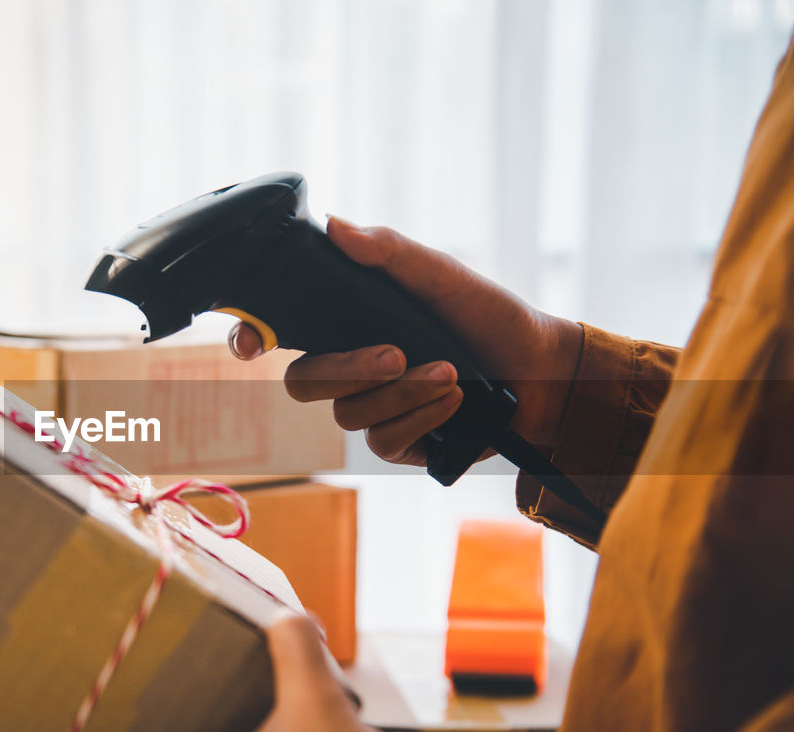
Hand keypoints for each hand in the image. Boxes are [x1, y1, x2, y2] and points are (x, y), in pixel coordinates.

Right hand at [229, 216, 583, 465]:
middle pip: (305, 382)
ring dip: (402, 395)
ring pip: (348, 416)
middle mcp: (351, 368)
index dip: (252, 337)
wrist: (543, 372)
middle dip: (348, 370)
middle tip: (396, 354)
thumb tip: (336, 226)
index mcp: (348, 323)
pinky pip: (383, 442)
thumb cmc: (491, 316)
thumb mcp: (443, 276)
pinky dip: (420, 420)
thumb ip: (390, 254)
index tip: (249, 345)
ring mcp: (372, 408)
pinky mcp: (399, 443)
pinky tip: (455, 403)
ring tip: (451, 375)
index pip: (281, 332)